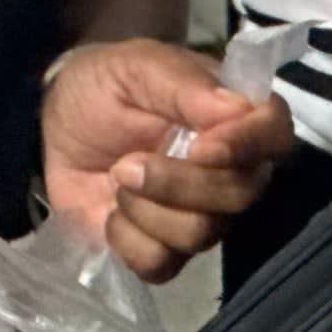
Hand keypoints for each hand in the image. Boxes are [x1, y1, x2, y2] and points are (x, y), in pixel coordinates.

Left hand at [40, 39, 295, 282]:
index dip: (246, 146)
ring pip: (200, 233)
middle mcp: (232, 170)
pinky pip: (162, 265)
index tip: (198, 146)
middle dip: (178, 184)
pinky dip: (126, 241)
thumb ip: (182, 84)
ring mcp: (202, 214)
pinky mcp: (165, 249)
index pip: (275, 134)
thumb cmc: (104, 87)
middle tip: (126, 162)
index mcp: (235, 118)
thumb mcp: (135, 66)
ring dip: (145, 208)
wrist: (56, 126)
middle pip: (240, 195)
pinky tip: (111, 213)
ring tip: (117, 178)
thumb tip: (236, 107)